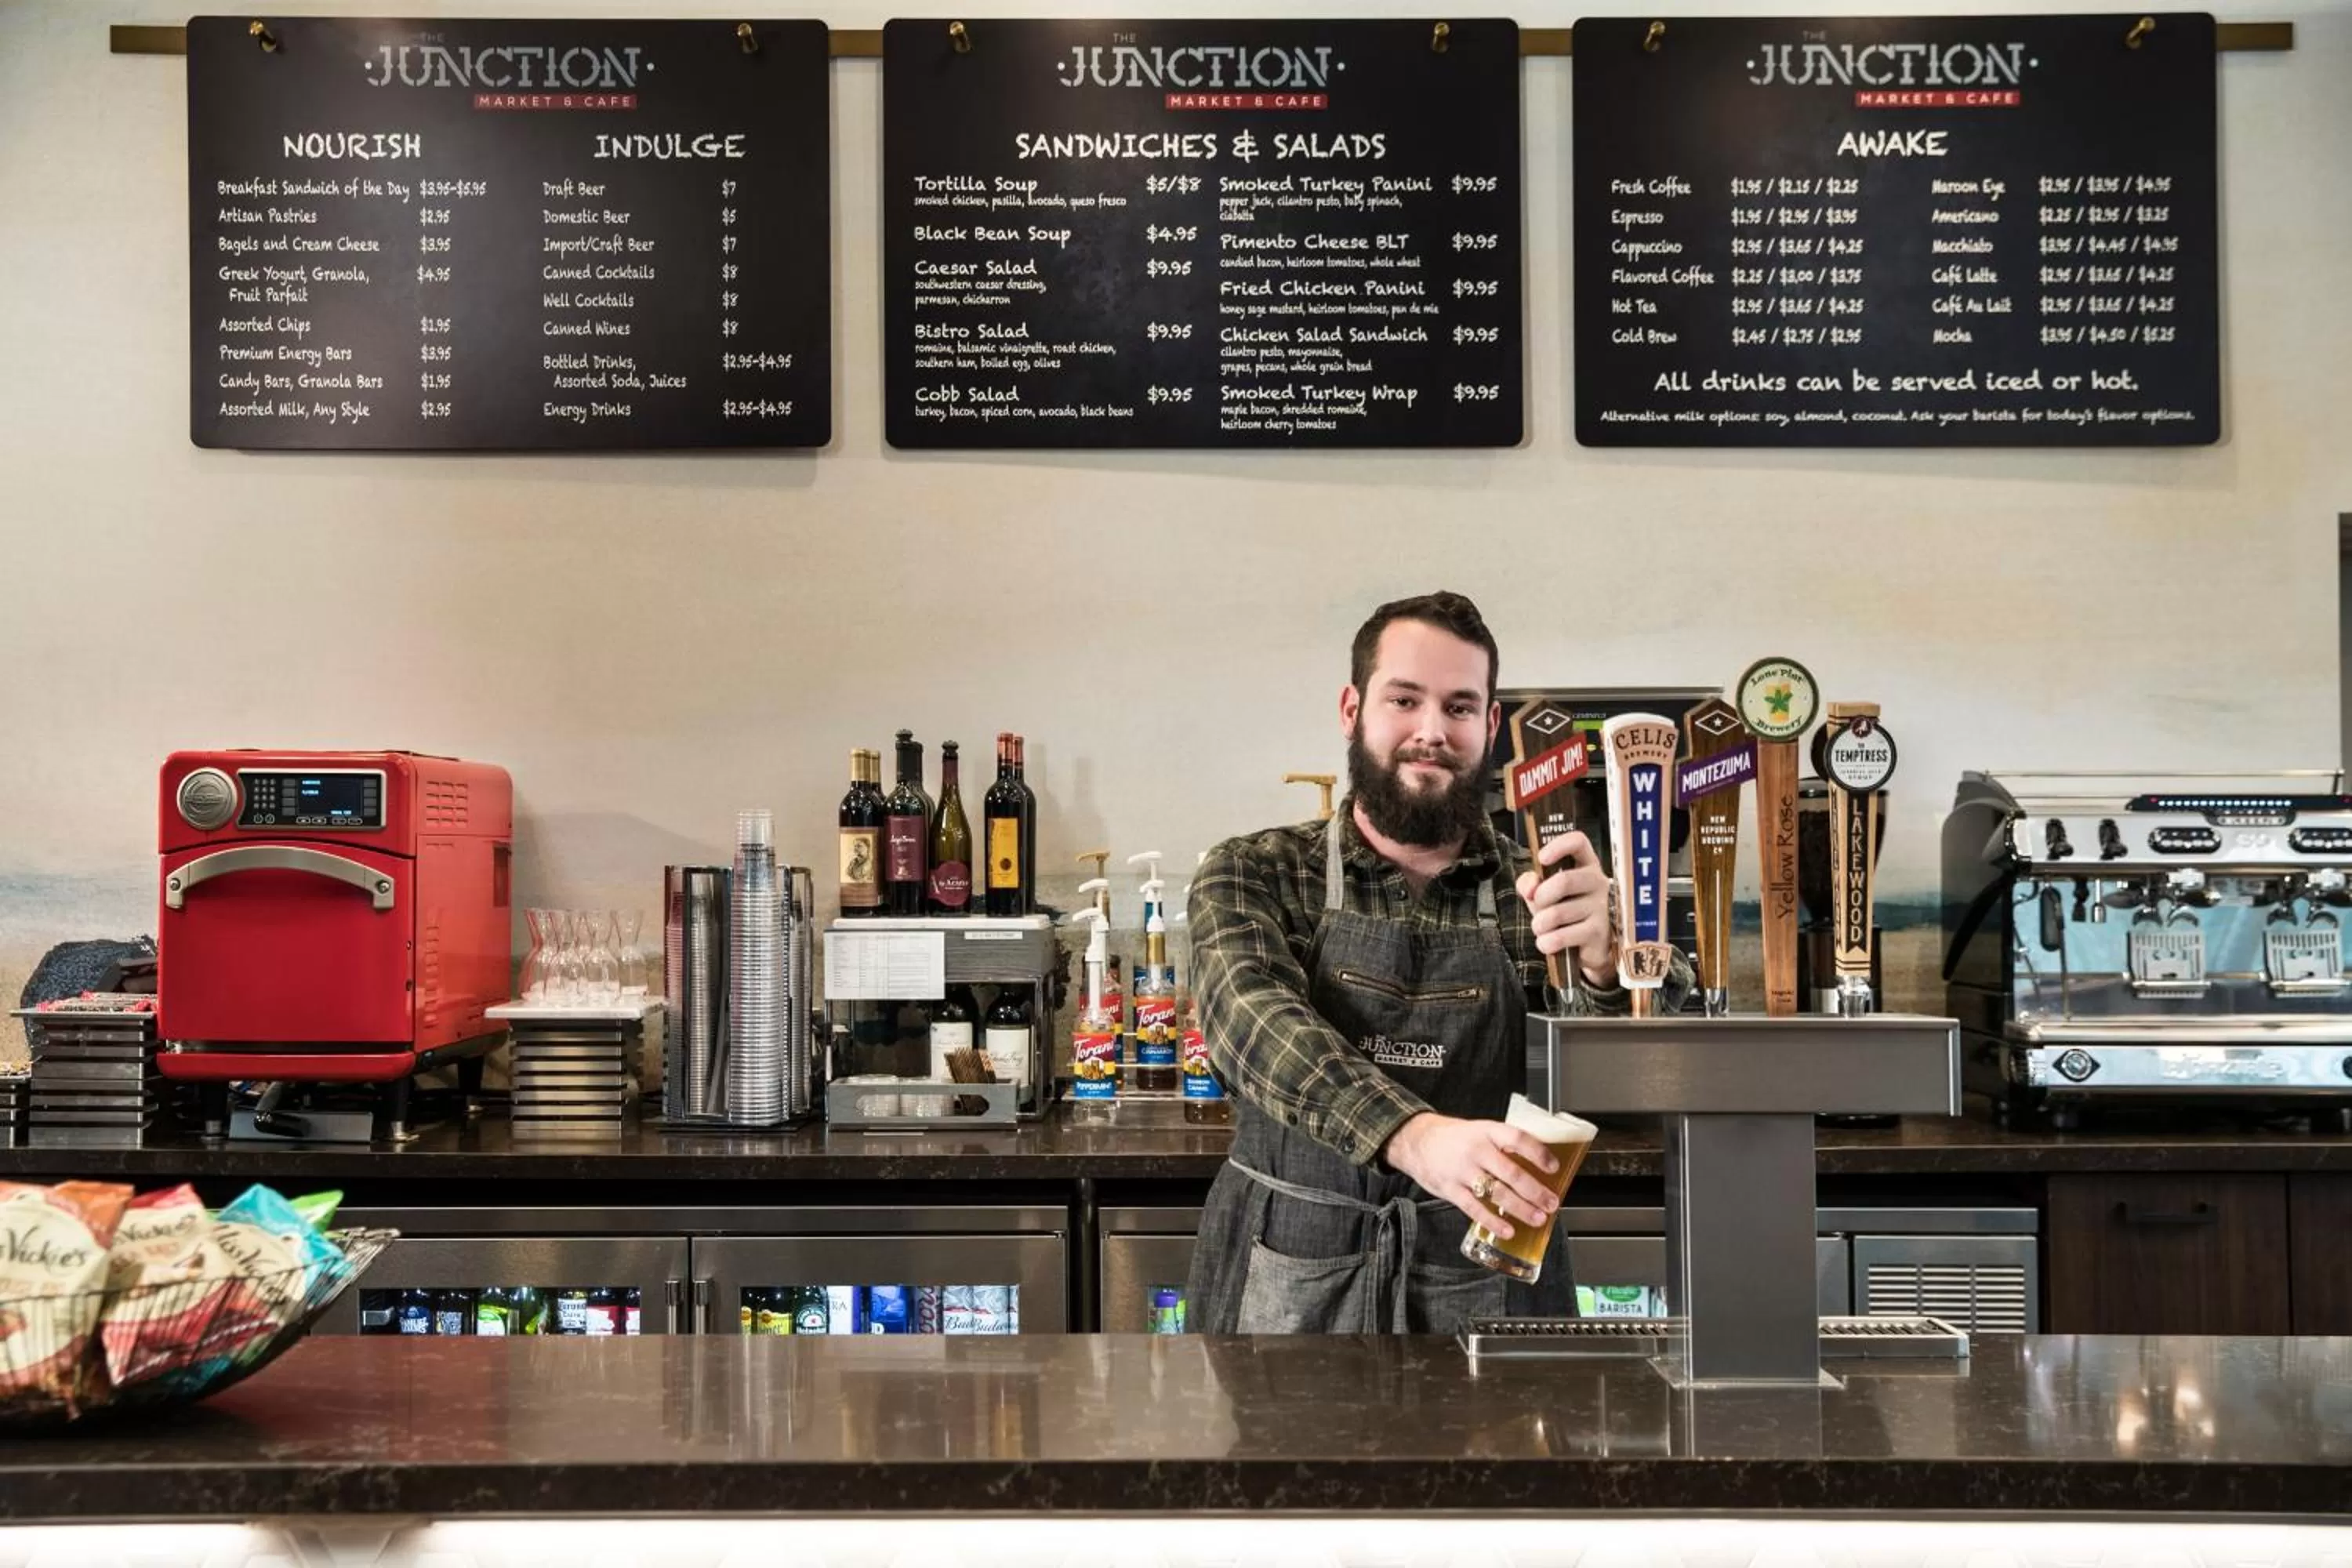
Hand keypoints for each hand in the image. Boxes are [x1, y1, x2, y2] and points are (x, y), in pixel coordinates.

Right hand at [1383, 1112, 1560, 1238]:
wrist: (1416, 1140)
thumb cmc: (1455, 1138)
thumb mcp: (1480, 1130)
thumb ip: (1504, 1145)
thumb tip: (1537, 1165)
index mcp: (1487, 1132)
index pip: (1518, 1139)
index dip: (1538, 1153)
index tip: (1553, 1167)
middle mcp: (1476, 1150)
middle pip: (1511, 1173)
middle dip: (1535, 1191)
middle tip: (1552, 1203)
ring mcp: (1463, 1171)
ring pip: (1497, 1193)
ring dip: (1521, 1208)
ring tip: (1537, 1218)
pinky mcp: (1451, 1190)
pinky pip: (1475, 1209)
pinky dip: (1493, 1222)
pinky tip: (1507, 1230)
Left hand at [1514, 830, 1616, 986]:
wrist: (1585, 947)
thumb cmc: (1564, 911)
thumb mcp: (1543, 892)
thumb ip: (1530, 882)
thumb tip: (1530, 887)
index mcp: (1585, 865)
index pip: (1578, 842)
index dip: (1558, 846)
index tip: (1541, 858)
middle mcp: (1597, 882)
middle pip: (1564, 881)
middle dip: (1541, 897)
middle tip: (1537, 906)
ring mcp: (1600, 908)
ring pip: (1557, 913)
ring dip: (1539, 924)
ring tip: (1542, 928)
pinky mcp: (1598, 933)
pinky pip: (1561, 937)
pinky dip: (1546, 942)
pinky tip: (1548, 942)